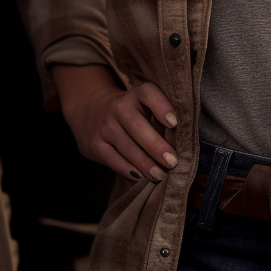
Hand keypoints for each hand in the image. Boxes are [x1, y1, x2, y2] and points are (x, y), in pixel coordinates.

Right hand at [52, 64, 178, 183]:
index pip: (148, 93)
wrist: (93, 111)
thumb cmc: (131, 113)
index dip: (161, 106)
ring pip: (126, 146)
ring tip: (160, 175)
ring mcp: (105, 126)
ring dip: (144, 163)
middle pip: (137, 126)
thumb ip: (159, 118)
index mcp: (136, 94)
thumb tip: (177, 144)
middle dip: (155, 146)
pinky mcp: (95, 144)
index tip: (174, 123)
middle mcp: (118, 107)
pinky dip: (128, 170)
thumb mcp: (143, 105)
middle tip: (172, 161)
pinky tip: (140, 177)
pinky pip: (113, 159)